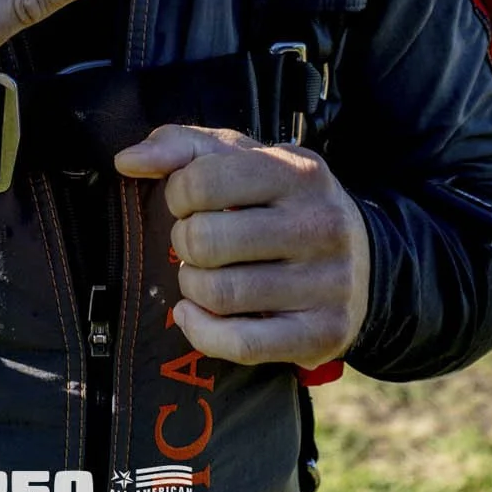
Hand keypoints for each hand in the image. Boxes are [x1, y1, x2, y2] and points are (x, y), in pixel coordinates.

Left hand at [114, 125, 370, 369]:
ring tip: (204, 276)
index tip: (190, 203)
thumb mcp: (245, 159)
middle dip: (185, 243)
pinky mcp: (321, 333)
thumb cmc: (285, 204)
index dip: (179, 195)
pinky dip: (202, 332)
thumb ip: (183, 147)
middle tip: (198, 243)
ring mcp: (326, 283)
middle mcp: (319, 225)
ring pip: (219, 294)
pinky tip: (195, 314)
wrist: (364, 264)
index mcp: (299, 172)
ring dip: (193, 286)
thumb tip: (126, 160)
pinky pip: (241, 345)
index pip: (202, 181)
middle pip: (206, 241)